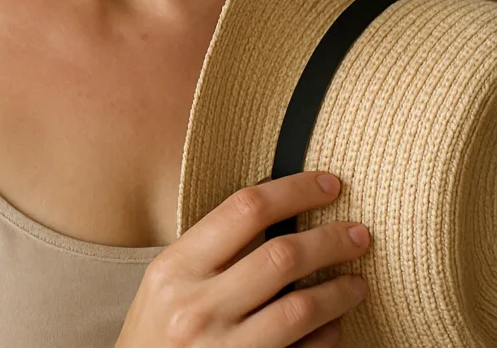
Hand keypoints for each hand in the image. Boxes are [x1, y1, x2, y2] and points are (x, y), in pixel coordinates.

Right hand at [116, 171, 369, 346]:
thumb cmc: (156, 334)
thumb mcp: (167, 284)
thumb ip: (213, 250)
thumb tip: (284, 210)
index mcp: (175, 268)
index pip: (245, 209)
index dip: (295, 190)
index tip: (328, 184)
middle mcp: (197, 308)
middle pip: (283, 256)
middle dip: (331, 240)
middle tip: (359, 233)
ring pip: (302, 308)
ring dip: (340, 291)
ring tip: (357, 281)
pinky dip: (328, 336)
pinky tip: (335, 325)